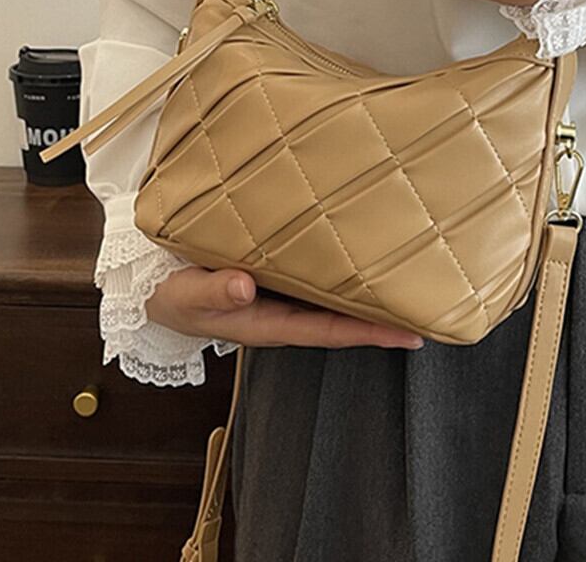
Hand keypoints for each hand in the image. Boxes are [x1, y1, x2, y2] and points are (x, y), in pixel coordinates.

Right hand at [144, 265, 425, 348]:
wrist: (155, 285)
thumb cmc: (172, 294)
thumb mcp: (187, 295)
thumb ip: (214, 291)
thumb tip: (246, 286)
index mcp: (268, 323)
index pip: (328, 332)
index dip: (369, 333)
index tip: (410, 334)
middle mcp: (284, 311)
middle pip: (342, 318)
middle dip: (383, 316)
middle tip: (429, 305)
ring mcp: (282, 294)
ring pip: (333, 296)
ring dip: (367, 292)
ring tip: (408, 278)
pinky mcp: (277, 274)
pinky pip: (317, 274)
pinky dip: (342, 267)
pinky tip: (361, 251)